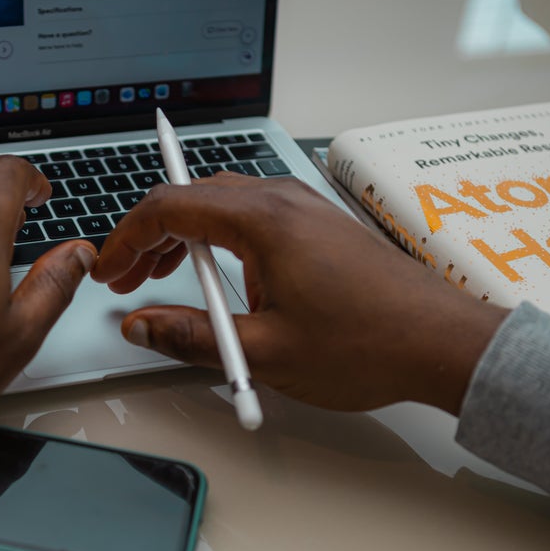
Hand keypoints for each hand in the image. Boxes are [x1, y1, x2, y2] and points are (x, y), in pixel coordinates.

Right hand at [90, 173, 509, 414]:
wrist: (441, 344)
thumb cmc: (368, 344)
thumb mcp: (264, 352)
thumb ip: (191, 336)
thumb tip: (141, 326)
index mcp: (263, 220)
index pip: (169, 207)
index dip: (126, 239)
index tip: (108, 270)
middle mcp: (283, 201)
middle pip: (192, 198)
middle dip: (150, 236)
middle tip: (127, 279)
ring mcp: (304, 210)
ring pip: (221, 204)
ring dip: (183, 236)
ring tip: (161, 278)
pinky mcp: (319, 227)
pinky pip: (252, 217)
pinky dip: (218, 239)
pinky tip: (216, 277)